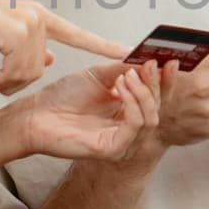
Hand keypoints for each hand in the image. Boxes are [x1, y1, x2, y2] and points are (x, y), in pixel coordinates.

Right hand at [0, 0, 128, 94]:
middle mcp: (38, 17)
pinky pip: (14, 74)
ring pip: (28, 74)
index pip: (77, 34)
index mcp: (38, 16)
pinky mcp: (18, 34)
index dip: (102, 46)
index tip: (129, 53)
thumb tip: (51, 59)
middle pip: (39, 68)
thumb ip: (29, 47)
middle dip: (13, 80)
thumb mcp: (4, 37)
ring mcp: (30, 24)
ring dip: (2, 81)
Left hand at [20, 60, 165, 161]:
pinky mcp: (112, 150)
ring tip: (126, 76)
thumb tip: (148, 58)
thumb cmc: (63, 97)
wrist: (36, 114)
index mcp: (127, 112)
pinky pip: (135, 126)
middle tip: (149, 65)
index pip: (156, 98)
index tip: (172, 60)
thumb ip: (124, 68)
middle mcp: (128, 130)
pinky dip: (132, 104)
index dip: (166, 80)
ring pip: (150, 118)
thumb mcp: (99, 76)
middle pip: (157, 108)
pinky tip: (120, 88)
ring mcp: (122, 142)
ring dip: (142, 93)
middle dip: (155, 84)